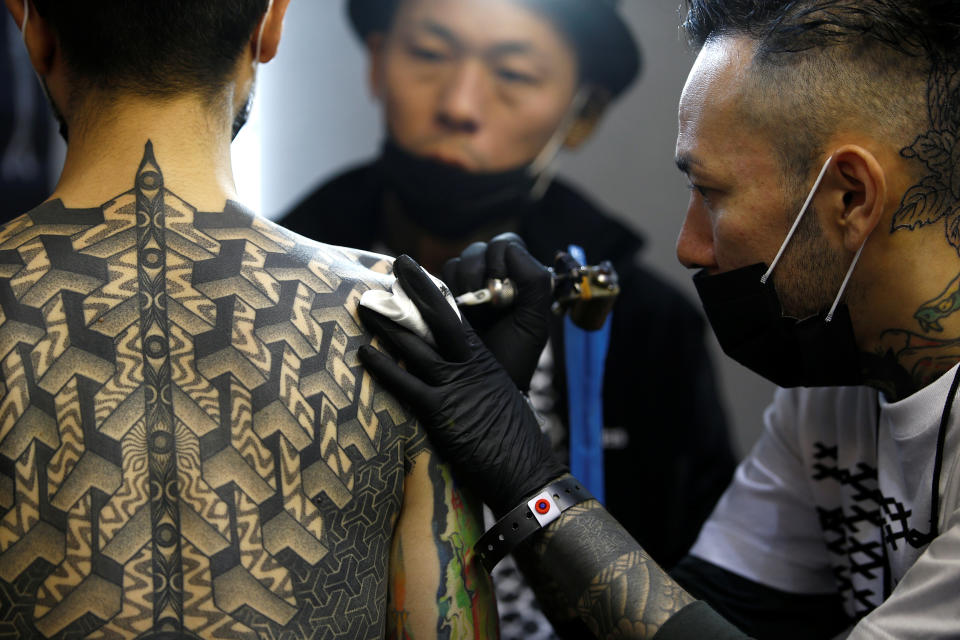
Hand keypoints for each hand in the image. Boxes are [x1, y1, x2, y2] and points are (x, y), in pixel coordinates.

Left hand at [358, 254, 567, 515]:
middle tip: (396, 263)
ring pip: (416, 346)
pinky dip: (383, 367)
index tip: (418, 273)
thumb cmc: (515, 440)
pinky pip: (405, 385)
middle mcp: (469, 366)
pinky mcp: (440, 412)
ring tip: (365, 303)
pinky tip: (363, 352)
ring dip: (388, 324)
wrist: (526, 469)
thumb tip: (462, 377)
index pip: (457, 317)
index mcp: (484, 361)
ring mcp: (454, 387)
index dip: (435, 293)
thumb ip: (477, 383)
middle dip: (416, 288)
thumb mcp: (499, 399)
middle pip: (439, 318)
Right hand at [441, 232, 551, 391]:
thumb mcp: (533, 321)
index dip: (500, 260)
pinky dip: (442, 290)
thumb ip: (534, 282)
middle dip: (477, 272)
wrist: (486, 388)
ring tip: (468, 312)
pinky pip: (436, 279)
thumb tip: (509, 250)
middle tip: (483, 304)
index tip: (500, 289)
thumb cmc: (514, 357)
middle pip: (478, 250)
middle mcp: (491, 278)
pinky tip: (452, 312)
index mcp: (517, 279)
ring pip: (456, 263)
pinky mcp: (442, 300)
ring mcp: (465, 289)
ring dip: (461, 283)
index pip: (507, 245)